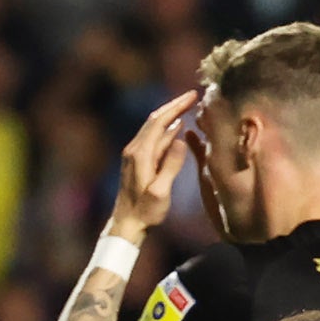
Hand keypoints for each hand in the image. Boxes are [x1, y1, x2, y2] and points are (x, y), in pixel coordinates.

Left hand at [107, 87, 200, 236]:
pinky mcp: (136, 161)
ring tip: (187, 107)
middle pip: (154, 119)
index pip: (159, 121)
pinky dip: (165, 130)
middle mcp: (134, 149)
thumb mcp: (160, 192)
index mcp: (141, 153)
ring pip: (153, 128)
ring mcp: (134, 155)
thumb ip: (171, 165)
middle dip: (173, 106)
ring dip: (170, 116)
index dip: (176, 106)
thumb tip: (180, 140)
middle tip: (192, 95)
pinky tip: (175, 129)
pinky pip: (152, 139)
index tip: (193, 95)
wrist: (126, 225)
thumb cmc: (145, 213)